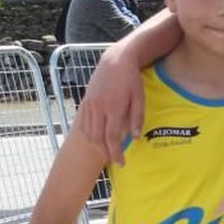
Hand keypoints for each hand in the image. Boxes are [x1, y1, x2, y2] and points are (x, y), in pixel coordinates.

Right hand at [75, 47, 143, 164]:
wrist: (115, 61)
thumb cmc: (131, 79)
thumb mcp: (139, 98)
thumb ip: (137, 118)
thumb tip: (134, 138)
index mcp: (113, 108)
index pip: (112, 138)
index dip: (116, 153)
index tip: (121, 162)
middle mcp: (98, 108)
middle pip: (97, 138)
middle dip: (105, 153)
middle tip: (115, 160)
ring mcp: (90, 105)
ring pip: (88, 132)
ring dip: (96, 145)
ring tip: (107, 151)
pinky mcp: (85, 102)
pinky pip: (83, 123)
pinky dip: (88, 134)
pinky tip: (96, 138)